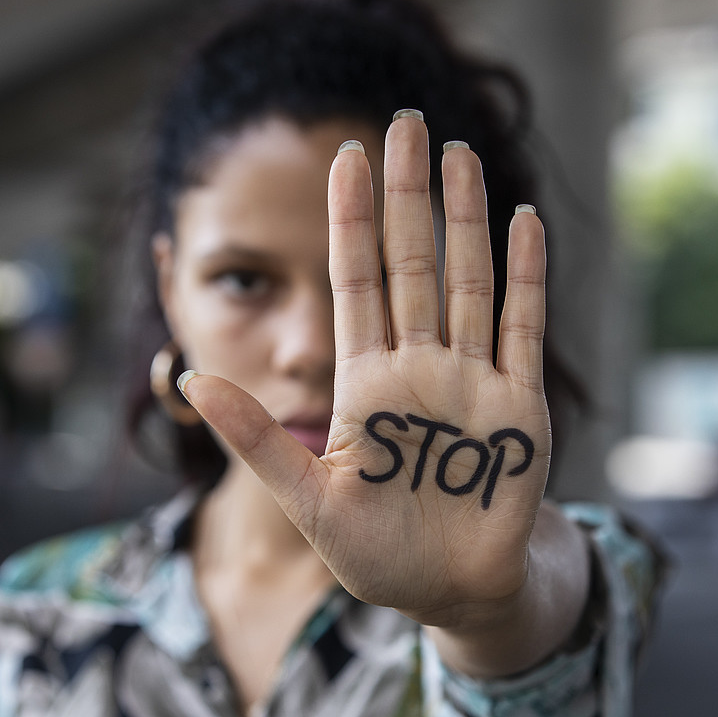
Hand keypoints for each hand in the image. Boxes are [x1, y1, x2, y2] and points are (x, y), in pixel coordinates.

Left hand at [179, 113, 551, 629]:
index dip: (352, 220)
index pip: (356, 281)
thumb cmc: (375, 554)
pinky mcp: (519, 406)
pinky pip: (522, 328)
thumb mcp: (307, 499)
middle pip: (413, 263)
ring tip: (459, 153)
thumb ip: (256, 440)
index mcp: (364, 383)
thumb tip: (190, 380)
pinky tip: (524, 222)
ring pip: (468, 280)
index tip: (346, 156)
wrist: (450, 593)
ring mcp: (470, 380)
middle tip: (407, 123)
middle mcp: (418, 367)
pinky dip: (527, 277)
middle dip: (409, 195)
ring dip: (465, 218)